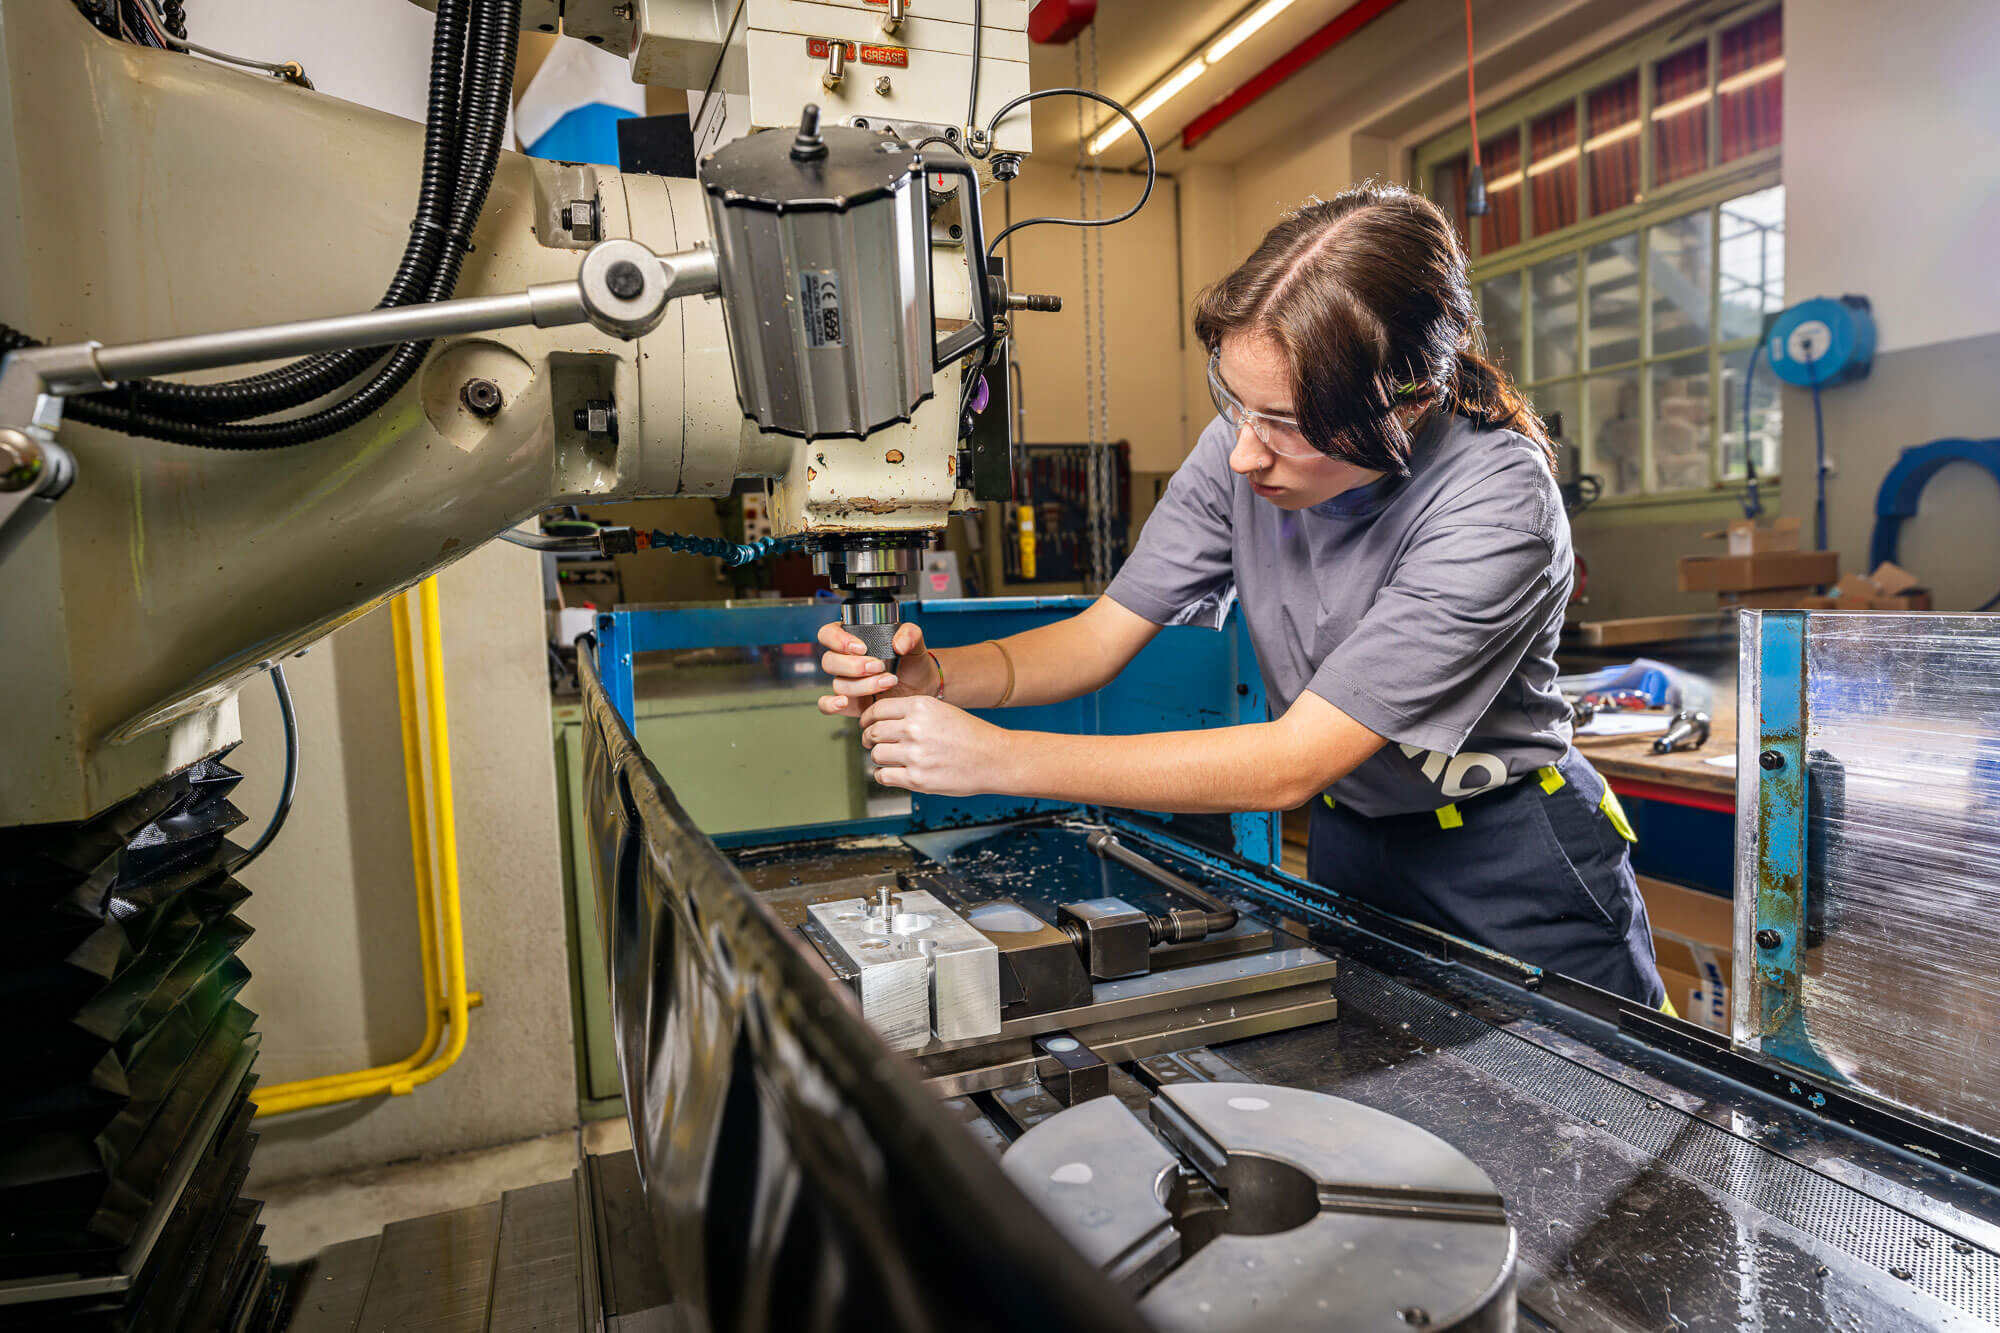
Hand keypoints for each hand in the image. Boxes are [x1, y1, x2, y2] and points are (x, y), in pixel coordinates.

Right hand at [817, 620, 936, 715]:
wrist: (921, 688)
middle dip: (854, 666)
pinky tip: (843, 702)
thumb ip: (910, 634)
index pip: (828, 634)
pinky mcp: (849, 703)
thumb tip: (898, 644)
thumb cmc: (912, 662)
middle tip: (879, 666)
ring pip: (837, 684)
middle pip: (829, 661)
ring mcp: (845, 682)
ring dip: (862, 685)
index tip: (861, 648)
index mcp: (852, 639)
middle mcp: (844, 660)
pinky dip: (831, 704)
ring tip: (887, 682)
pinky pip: (827, 705)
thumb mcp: (915, 643)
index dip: (838, 640)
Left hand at [860, 695, 1010, 795]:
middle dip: (869, 739)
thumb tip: (881, 720)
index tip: (866, 725)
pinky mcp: (917, 779)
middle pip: (873, 732)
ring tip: (891, 759)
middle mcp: (914, 728)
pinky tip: (894, 772)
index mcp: (920, 707)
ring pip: (877, 754)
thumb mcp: (941, 711)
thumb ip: (911, 713)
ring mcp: (914, 754)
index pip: (877, 710)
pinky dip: (884, 775)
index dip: (867, 719)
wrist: (994, 759)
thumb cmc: (971, 736)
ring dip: (880, 757)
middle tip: (872, 743)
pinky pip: (883, 776)